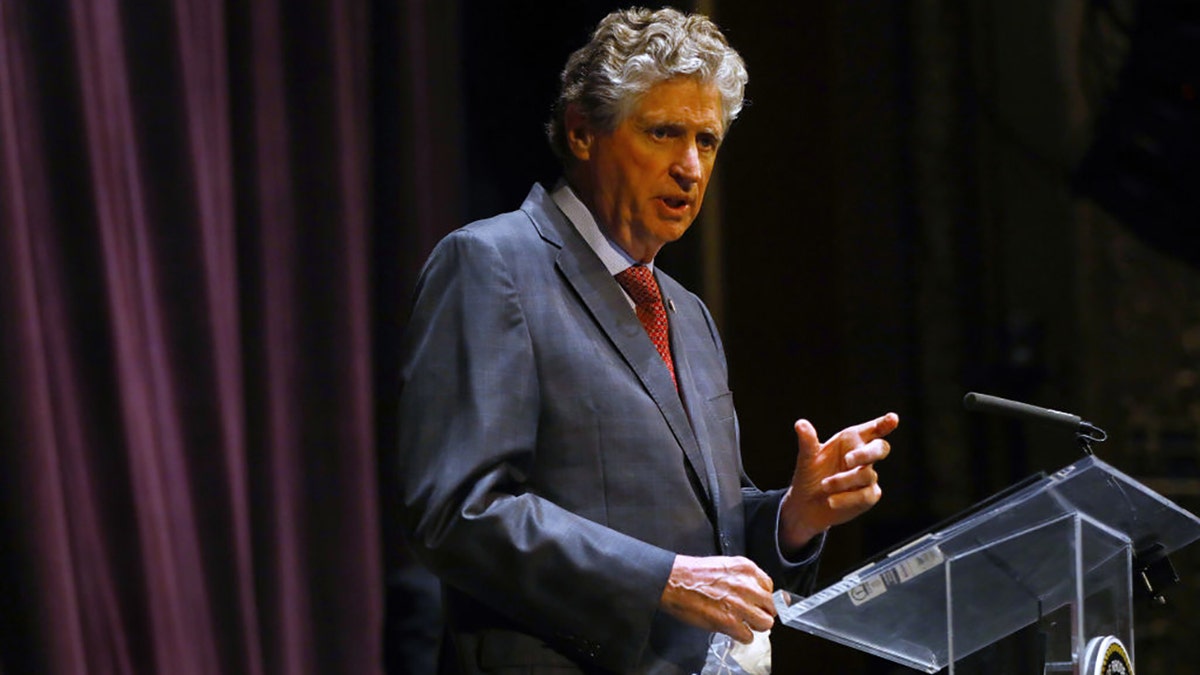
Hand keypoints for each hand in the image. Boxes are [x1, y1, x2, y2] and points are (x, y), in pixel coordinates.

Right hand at [659, 555, 775, 643]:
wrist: (673, 581)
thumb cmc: (693, 573)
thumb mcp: (725, 565)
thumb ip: (743, 577)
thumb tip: (754, 591)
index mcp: (747, 569)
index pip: (769, 587)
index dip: (761, 597)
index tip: (755, 601)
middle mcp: (747, 586)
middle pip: (771, 607)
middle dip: (762, 612)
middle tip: (750, 614)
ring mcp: (740, 605)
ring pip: (765, 623)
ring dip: (755, 626)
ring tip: (743, 624)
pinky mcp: (730, 622)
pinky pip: (748, 636)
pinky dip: (742, 636)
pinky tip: (732, 630)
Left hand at [779, 412, 898, 550]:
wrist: (806, 505)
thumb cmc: (810, 475)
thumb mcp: (807, 458)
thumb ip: (808, 442)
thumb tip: (800, 424)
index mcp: (851, 440)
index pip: (872, 430)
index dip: (884, 423)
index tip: (893, 418)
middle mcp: (863, 456)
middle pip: (880, 448)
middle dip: (866, 453)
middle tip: (847, 459)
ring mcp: (868, 476)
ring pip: (866, 474)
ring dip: (843, 480)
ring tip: (824, 485)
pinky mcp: (869, 496)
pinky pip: (866, 495)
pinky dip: (847, 498)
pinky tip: (831, 501)